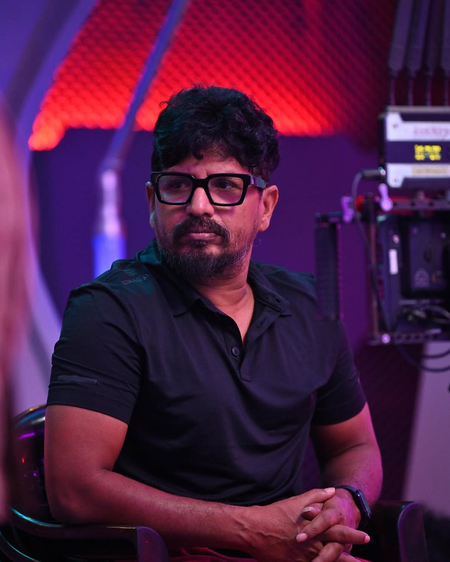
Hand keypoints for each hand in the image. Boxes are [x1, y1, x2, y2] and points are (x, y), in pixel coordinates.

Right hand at [245, 488, 367, 561]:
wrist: (254, 529)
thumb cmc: (276, 513)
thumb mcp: (296, 501)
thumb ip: (316, 496)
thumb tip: (333, 491)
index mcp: (314, 527)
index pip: (337, 530)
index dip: (352, 534)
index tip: (366, 536)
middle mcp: (311, 543)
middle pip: (335, 552)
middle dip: (350, 557)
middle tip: (362, 561)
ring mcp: (303, 557)